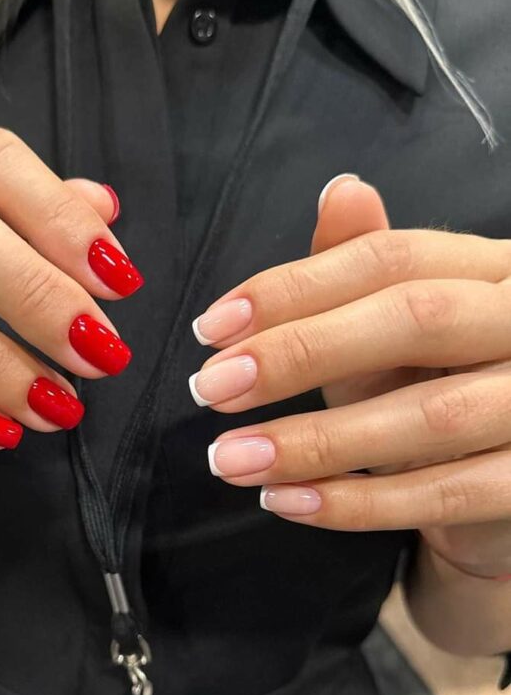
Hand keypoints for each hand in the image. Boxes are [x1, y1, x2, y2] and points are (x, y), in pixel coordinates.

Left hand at [190, 174, 510, 578]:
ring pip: (430, 415)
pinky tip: (287, 501)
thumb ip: (364, 267)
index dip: (295, 287)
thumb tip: (342, 191)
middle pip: (415, 317)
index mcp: (491, 270)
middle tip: (212, 388)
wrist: (500, 485)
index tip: (215, 327)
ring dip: (315, 441)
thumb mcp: (396, 327)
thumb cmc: (441, 387)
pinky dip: (356, 504)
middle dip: (300, 351)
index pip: (390, 258)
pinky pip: (445, 495)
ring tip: (233, 458)